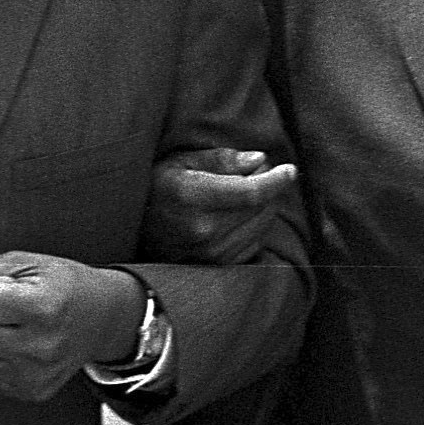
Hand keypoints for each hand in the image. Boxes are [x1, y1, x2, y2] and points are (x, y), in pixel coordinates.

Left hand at [0, 251, 146, 401]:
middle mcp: (42, 347)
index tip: (6, 288)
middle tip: (5, 308)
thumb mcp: (22, 263)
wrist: (101, 316)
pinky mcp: (32, 391)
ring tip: (11, 326)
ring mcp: (37, 374)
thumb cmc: (59, 283)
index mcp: (43, 308)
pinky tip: (17, 344)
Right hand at [145, 148, 297, 265]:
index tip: (291, 170)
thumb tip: (259, 160)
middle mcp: (202, 228)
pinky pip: (255, 243)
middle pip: (261, 207)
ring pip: (261, 225)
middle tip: (252, 173)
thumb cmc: (158, 187)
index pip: (250, 192)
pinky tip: (235, 216)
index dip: (276, 180)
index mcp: (191, 196)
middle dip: (267, 186)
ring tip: (240, 195)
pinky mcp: (216, 265)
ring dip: (262, 207)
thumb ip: (222, 159)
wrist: (133, 229)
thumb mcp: (181, 161)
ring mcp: (210, 252)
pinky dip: (254, 227)